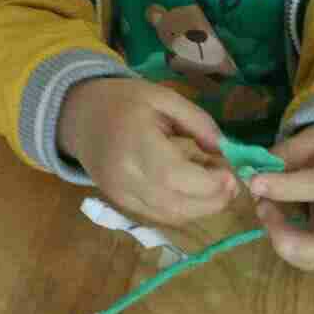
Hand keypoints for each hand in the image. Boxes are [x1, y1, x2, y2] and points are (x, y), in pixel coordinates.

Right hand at [57, 77, 238, 225]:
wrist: (79, 117)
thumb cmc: (123, 101)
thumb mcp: (162, 97)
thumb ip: (196, 121)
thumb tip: (224, 149)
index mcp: (135, 143)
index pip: (174, 175)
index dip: (208, 183)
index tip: (230, 174)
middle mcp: (125, 176)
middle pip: (175, 204)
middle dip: (212, 201)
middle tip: (233, 185)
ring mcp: (120, 194)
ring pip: (169, 216)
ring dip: (201, 209)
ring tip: (218, 189)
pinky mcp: (120, 203)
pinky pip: (158, 216)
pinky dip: (183, 211)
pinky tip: (195, 193)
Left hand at [247, 125, 313, 270]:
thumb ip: (288, 153)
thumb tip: (253, 174)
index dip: (284, 186)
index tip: (253, 182)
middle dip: (283, 235)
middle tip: (261, 206)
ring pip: (309, 259)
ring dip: (278, 238)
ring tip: (266, 207)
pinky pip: (306, 259)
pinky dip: (284, 242)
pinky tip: (276, 220)